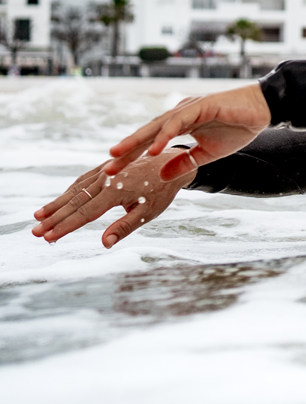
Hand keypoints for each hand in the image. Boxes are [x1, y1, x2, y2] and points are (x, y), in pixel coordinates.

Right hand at [32, 151, 194, 247]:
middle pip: (75, 201)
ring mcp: (105, 171)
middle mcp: (107, 178)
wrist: (172, 160)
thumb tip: (104, 243)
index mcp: (117, 191)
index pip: (85, 213)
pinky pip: (83, 180)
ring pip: (75, 189)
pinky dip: (68, 191)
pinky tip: (59, 201)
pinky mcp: (106, 166)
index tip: (48, 237)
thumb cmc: (162, 190)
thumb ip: (125, 226)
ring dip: (56, 204)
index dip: (66, 226)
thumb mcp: (149, 211)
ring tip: (38, 216)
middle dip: (54, 218)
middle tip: (35, 232)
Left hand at [105, 83, 271, 180]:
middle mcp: (180, 114)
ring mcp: (188, 108)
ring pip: (156, 126)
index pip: (150, 141)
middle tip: (106, 167)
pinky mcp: (200, 105)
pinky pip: (178, 122)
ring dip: (136, 141)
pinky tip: (152, 149)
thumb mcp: (207, 154)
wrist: (262, 111)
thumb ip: (184, 163)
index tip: (113, 172)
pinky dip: (164, 135)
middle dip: (126, 150)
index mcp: (181, 124)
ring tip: (118, 155)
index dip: (132, 156)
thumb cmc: (238, 128)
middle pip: (147, 133)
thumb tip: (161, 175)